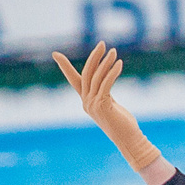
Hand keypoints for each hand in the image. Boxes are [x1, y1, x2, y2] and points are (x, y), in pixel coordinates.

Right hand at [52, 43, 170, 183]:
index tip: (55, 54)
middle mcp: (86, 102)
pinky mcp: (102, 105)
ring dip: (106, 62)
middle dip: (94, 57)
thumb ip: (104, 93)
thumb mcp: (110, 105)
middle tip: (102, 44)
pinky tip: (119, 64)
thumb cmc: (123, 124)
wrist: (129, 140)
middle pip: (86, 74)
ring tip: (114, 51)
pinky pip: (106, 83)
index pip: (73, 80)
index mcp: (86, 101)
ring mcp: (93, 104)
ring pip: (97, 77)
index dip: (65, 66)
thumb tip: (105, 79)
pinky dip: (112, 72)